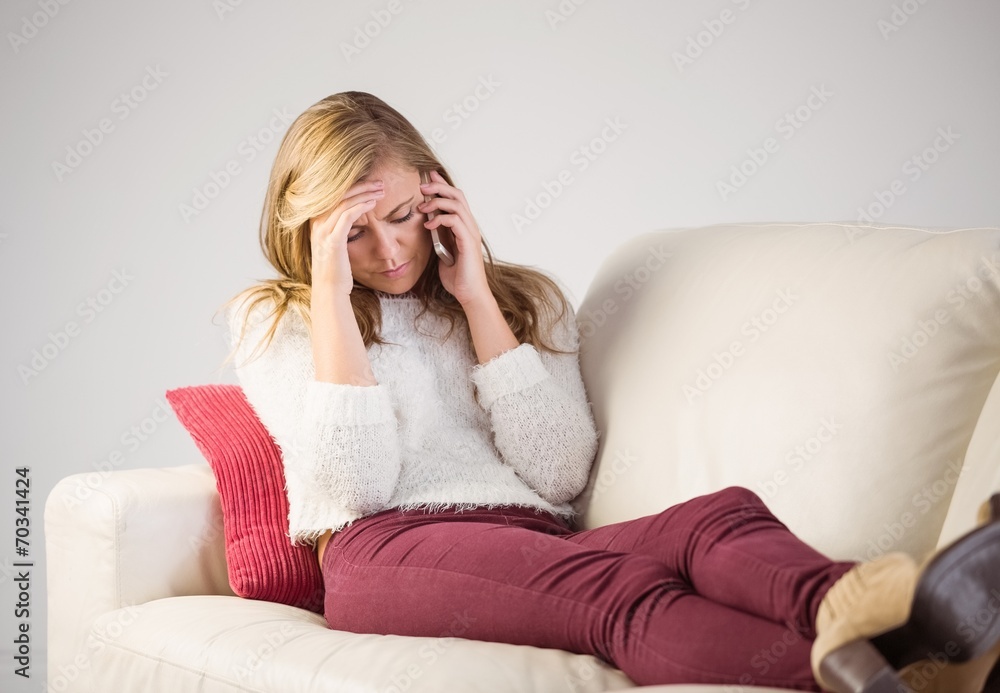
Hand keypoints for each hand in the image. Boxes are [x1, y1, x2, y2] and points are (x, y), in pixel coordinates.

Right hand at [308, 180, 384, 294]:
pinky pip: (347, 216)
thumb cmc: (336, 270)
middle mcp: (316, 224)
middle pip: (338, 194)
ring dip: (364, 194)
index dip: (352, 186)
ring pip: (344, 202)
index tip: (370, 184)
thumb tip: (353, 218)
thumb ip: (338, 229)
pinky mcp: (333, 241)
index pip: (333, 195)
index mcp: (316, 222)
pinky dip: (361, 207)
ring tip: (381, 191)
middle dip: (361, 186)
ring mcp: (323, 232)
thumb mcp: (334, 245)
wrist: (329, 291)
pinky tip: (373, 204)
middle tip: (379, 183)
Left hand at [418, 170, 490, 305]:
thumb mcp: (443, 253)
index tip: (428, 178)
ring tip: (422, 207)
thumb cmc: (458, 277)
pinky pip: (454, 220)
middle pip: (457, 195)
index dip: (442, 186)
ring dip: (436, 202)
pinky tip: (428, 226)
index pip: (455, 199)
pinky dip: (439, 219)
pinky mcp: (468, 241)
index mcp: (465, 227)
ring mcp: (470, 233)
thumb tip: (428, 225)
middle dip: (438, 187)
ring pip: (456, 204)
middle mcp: (470, 226)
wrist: (470, 294)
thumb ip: (439, 238)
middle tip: (422, 187)